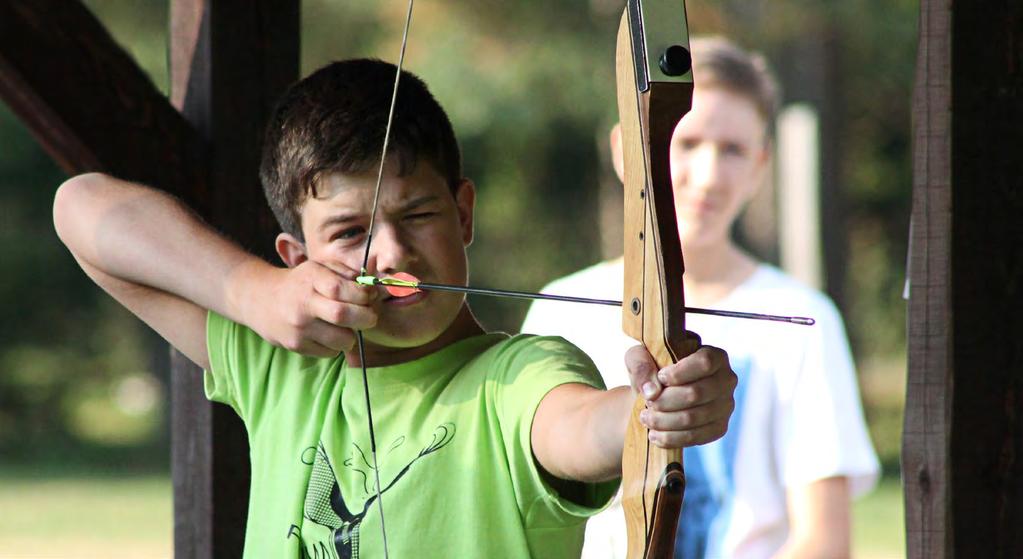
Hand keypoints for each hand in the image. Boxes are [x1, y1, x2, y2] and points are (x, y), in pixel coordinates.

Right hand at [239, 260, 378, 356]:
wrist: (260, 300)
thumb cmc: (300, 283)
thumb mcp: (320, 269)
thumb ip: (348, 275)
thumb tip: (374, 291)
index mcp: (311, 278)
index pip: (341, 289)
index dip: (363, 296)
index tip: (369, 298)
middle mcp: (303, 303)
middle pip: (343, 315)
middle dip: (366, 318)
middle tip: (369, 317)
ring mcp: (298, 327)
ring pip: (341, 339)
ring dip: (352, 336)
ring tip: (346, 327)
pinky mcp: (295, 345)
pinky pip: (330, 352)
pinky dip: (336, 345)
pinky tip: (328, 334)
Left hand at [625, 340, 736, 447]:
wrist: (658, 393)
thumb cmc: (652, 369)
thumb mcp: (640, 357)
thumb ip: (641, 366)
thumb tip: (652, 391)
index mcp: (715, 356)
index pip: (705, 363)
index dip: (680, 373)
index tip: (660, 377)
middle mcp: (727, 380)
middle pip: (696, 393)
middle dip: (665, 401)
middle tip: (647, 402)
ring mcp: (726, 406)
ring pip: (693, 418)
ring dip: (664, 421)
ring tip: (646, 418)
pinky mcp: (719, 428)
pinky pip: (696, 437)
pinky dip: (671, 438)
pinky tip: (654, 435)